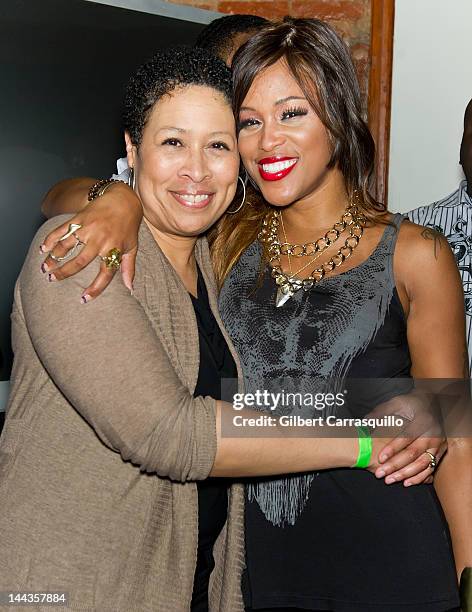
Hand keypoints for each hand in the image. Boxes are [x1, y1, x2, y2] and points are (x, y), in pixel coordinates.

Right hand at [40, 182, 141, 299]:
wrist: (123, 199)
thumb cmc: (129, 226)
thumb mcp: (132, 247)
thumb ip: (129, 268)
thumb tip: (130, 288)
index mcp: (114, 249)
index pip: (105, 273)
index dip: (95, 288)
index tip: (84, 299)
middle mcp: (100, 240)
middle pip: (80, 261)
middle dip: (65, 272)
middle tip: (52, 279)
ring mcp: (89, 228)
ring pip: (67, 245)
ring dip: (54, 257)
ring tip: (45, 268)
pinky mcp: (79, 218)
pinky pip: (62, 229)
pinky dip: (51, 238)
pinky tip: (43, 248)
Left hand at [365, 390, 445, 485]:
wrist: (433, 403)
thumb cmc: (412, 404)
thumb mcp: (397, 402)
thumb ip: (382, 412)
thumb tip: (366, 420)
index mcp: (421, 422)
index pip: (405, 438)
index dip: (392, 449)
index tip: (379, 458)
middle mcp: (432, 434)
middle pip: (413, 454)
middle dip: (395, 466)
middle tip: (380, 474)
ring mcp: (438, 445)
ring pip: (422, 464)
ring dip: (406, 474)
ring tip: (390, 480)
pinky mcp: (441, 452)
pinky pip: (431, 469)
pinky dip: (419, 478)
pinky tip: (406, 483)